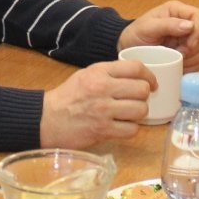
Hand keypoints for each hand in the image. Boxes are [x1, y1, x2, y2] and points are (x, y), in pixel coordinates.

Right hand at [38, 60, 153, 148]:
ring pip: (141, 110)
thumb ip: (110, 74)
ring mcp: (104, 111)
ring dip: (138, 114)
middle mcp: (102, 88)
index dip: (149, 76)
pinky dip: (130, 129)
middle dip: (143, 96)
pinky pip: (132, 130)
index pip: (135, 68)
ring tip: (129, 114)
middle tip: (136, 101)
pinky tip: (122, 126)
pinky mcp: (104, 130)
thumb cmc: (68, 97)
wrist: (47, 119)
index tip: (151, 84)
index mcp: (99, 72)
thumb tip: (137, 77)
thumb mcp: (86, 75)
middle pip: (142, 89)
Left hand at [117, 0, 198, 68]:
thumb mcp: (147, 27)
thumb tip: (190, 26)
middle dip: (196, 47)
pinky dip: (192, 66)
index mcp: (178, 11)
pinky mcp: (190, 54)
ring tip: (177, 60)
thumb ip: (168, 24)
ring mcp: (190, 39)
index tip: (188, 45)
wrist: (129, 50)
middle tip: (180, 54)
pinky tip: (179, 66)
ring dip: (194, 58)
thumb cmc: (136, 34)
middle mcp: (187, 23)